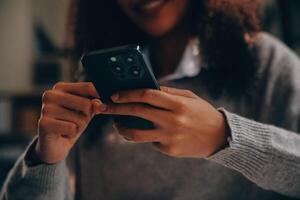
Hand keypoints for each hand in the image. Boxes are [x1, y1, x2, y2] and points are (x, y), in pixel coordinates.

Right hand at [36, 82, 104, 163]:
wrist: (54, 146)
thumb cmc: (70, 124)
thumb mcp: (86, 112)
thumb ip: (94, 105)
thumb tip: (98, 104)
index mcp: (60, 87)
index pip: (88, 87)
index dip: (99, 97)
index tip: (102, 105)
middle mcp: (50, 95)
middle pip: (86, 104)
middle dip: (86, 117)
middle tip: (75, 122)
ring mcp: (45, 108)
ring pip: (80, 119)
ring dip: (78, 127)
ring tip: (66, 128)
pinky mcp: (44, 123)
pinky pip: (72, 128)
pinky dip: (72, 134)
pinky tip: (62, 134)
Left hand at [98, 86, 227, 157]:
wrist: (219, 138)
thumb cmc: (203, 113)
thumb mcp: (189, 97)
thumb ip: (167, 93)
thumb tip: (146, 87)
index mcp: (177, 104)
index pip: (146, 95)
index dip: (128, 94)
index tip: (115, 94)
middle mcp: (172, 121)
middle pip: (137, 113)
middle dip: (116, 109)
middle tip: (105, 107)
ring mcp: (169, 137)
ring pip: (136, 134)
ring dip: (122, 128)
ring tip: (118, 123)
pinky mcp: (168, 149)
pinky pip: (150, 140)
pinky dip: (147, 134)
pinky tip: (152, 131)